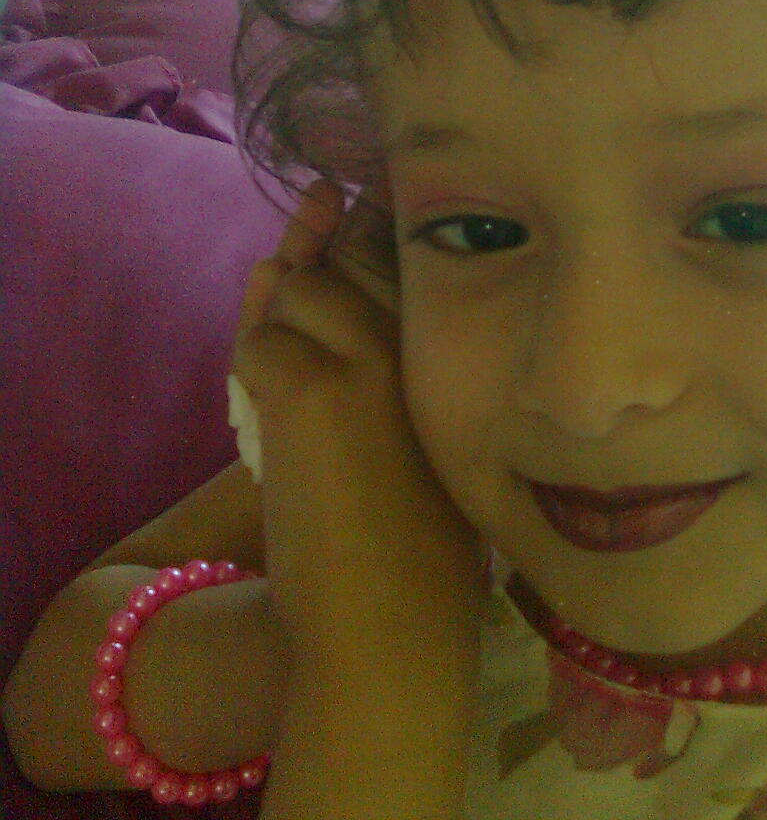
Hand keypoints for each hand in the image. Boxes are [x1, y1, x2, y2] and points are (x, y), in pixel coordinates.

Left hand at [232, 178, 487, 675]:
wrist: (393, 622)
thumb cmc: (418, 542)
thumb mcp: (415, 428)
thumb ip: (364, 345)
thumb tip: (281, 265)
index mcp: (459, 347)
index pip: (400, 251)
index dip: (360, 223)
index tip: (338, 196)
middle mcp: (421, 336)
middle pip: (345, 256)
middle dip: (313, 253)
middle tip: (306, 276)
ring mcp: (366, 356)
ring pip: (295, 292)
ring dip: (278, 323)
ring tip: (294, 380)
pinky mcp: (312, 390)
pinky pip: (260, 342)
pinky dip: (254, 367)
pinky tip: (272, 409)